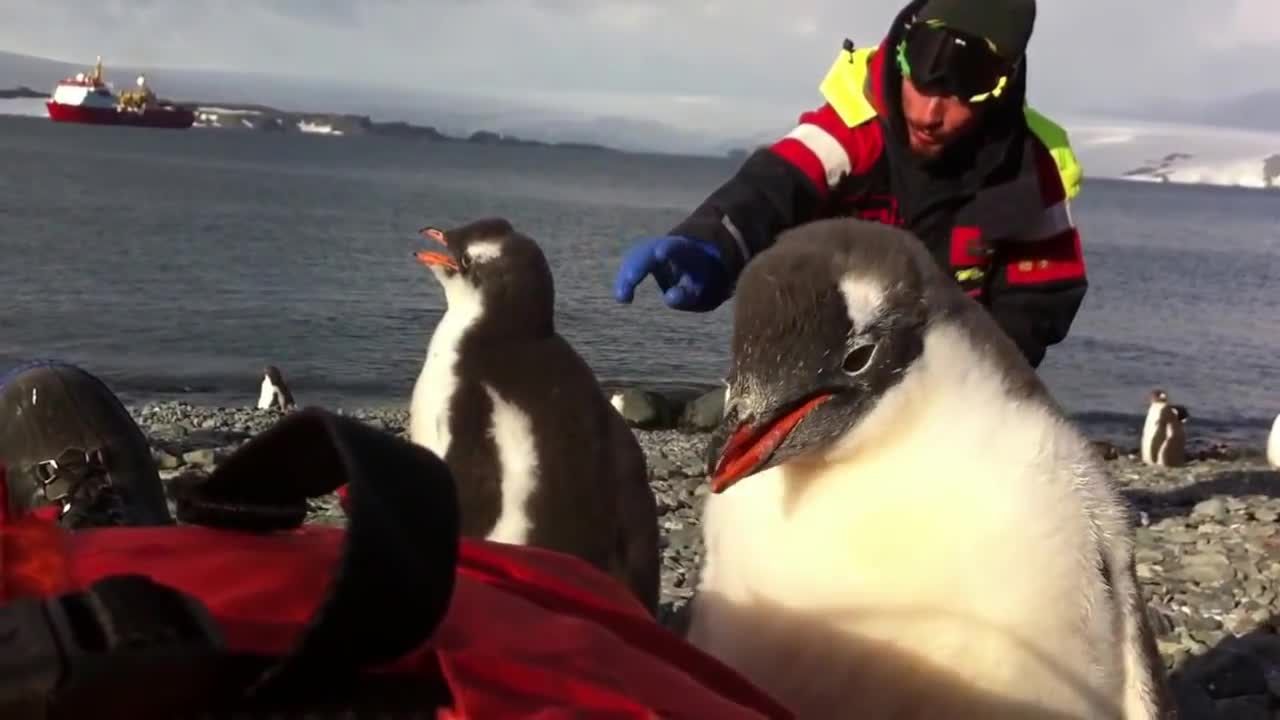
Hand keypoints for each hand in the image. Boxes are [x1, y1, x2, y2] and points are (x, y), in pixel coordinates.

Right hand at [613, 235, 730, 311]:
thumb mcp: (697, 290)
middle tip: (628, 291)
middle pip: (646, 251)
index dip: (668, 248)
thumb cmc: (697, 278)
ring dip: (625, 277)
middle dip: (636, 267)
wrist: (692, 261)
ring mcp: (650, 248)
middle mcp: (664, 244)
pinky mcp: (639, 255)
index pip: (674, 247)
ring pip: (633, 257)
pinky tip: (623, 297)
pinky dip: (624, 280)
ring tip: (623, 298)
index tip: (661, 252)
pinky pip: (629, 264)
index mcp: (684, 251)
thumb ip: (686, 295)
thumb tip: (668, 298)